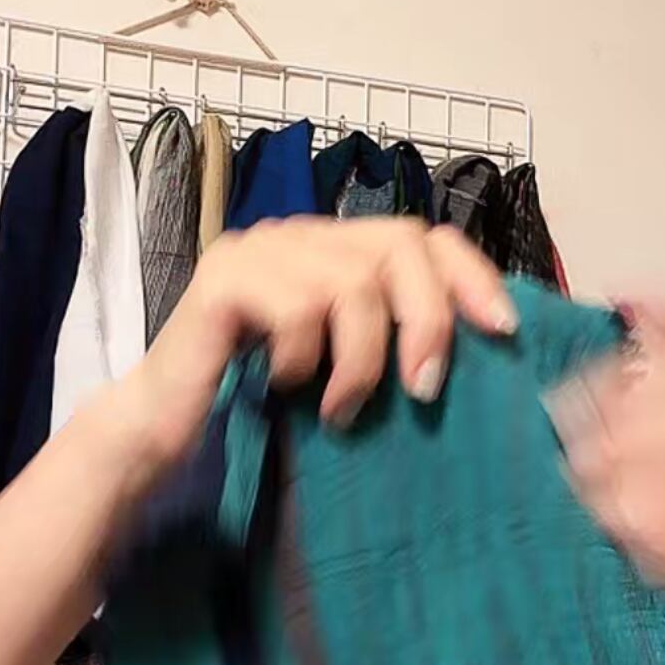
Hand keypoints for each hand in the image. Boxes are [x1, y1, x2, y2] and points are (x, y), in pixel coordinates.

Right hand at [101, 216, 517, 492]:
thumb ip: (392, 337)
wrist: (163, 432)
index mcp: (333, 249)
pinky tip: (284, 388)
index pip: (421, 233)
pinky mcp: (225, 276)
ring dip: (361, 361)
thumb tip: (482, 343)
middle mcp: (300, 235)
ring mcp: (260, 248)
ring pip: (353, 283)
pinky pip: (299, 308)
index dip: (471, 275)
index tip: (501, 332)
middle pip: (399, 244)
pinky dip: (304, 361)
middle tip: (424, 391)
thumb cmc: (260, 408)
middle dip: (428, 320)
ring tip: (340, 410)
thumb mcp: (345, 368)